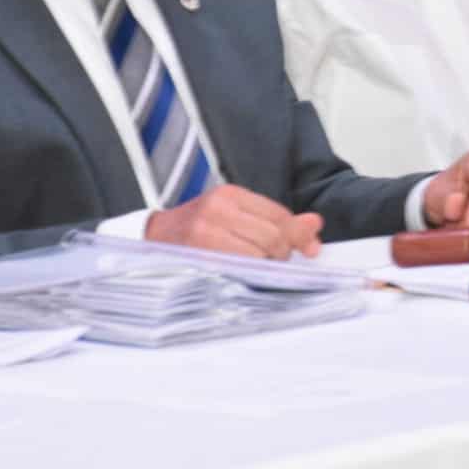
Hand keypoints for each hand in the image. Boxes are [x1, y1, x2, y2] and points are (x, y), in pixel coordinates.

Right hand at [146, 184, 322, 258]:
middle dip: (281, 253)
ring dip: (265, 266)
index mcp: (229, 195)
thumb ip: (277, 220)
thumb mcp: (236, 215)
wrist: (154, 240)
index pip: (279, 215)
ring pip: (259, 255)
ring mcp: (206, 233)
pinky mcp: (199, 256)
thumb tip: (315, 225)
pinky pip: (240, 269)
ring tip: (254, 265)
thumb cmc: (198, 229)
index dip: (299, 234)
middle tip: (273, 260)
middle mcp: (217, 209)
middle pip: (273, 236)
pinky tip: (243, 273)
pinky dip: (249, 274)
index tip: (310, 248)